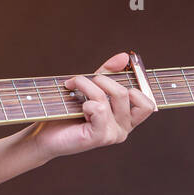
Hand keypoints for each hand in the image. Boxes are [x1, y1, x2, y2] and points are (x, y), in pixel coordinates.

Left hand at [23, 52, 155, 161]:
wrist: (45, 133)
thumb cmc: (68, 111)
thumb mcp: (91, 88)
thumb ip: (109, 74)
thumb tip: (124, 57)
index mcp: (127, 119)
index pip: (148, 103)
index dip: (134, 85)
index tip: (109, 75)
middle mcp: (124, 129)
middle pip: (126, 93)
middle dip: (101, 80)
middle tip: (81, 81)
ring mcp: (114, 135)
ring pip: (111, 97)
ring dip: (87, 86)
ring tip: (72, 87)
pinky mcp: (100, 137)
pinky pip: (99, 109)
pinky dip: (85, 102)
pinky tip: (77, 108)